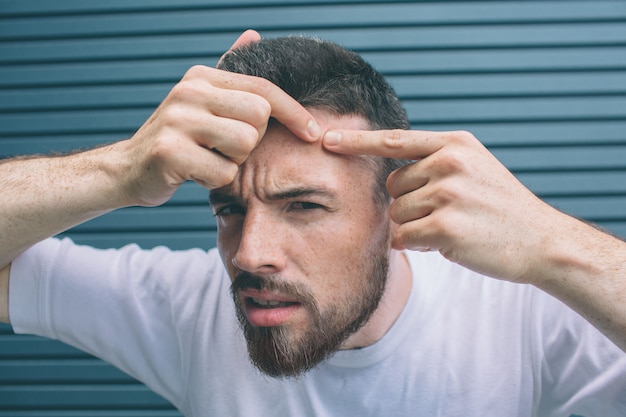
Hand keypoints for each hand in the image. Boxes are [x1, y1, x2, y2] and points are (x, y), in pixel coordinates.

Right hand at [120, 31, 320, 206]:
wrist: (129, 168)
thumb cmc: (178, 138)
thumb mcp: (201, 100)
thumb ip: (229, 72)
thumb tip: (254, 35)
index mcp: (201, 77)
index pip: (264, 88)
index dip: (294, 111)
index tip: (313, 131)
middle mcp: (189, 91)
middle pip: (259, 116)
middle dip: (251, 140)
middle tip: (223, 147)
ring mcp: (177, 120)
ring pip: (244, 144)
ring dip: (233, 161)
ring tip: (208, 158)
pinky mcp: (170, 152)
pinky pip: (223, 172)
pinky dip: (215, 180)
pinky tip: (194, 173)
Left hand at [323, 129, 560, 282]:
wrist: (541, 241)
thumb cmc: (500, 207)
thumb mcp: (474, 168)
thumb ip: (435, 163)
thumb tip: (388, 177)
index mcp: (455, 144)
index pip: (394, 140)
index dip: (357, 141)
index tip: (325, 138)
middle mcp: (449, 162)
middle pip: (392, 186)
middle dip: (409, 205)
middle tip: (445, 213)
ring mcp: (448, 192)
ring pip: (397, 214)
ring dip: (416, 227)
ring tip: (454, 227)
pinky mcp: (445, 225)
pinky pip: (404, 237)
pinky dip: (418, 245)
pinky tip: (449, 243)